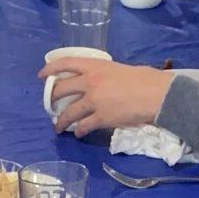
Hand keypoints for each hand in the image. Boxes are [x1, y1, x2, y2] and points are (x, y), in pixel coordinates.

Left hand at [41, 53, 169, 137]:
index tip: (42, 76)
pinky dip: (79, 131)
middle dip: (51, 98)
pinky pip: (83, 126)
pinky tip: (79, 134)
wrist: (156, 95)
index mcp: (95, 66)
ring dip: (61, 121)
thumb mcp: (119, 69)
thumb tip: (101, 82)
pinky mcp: (101, 118)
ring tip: (58, 127)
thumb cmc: (145, 79)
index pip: (65, 63)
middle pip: (61, 89)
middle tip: (50, 104)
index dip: (50, 69)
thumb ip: (105, 74)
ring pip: (69, 113)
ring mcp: (94, 101)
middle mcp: (90, 82)